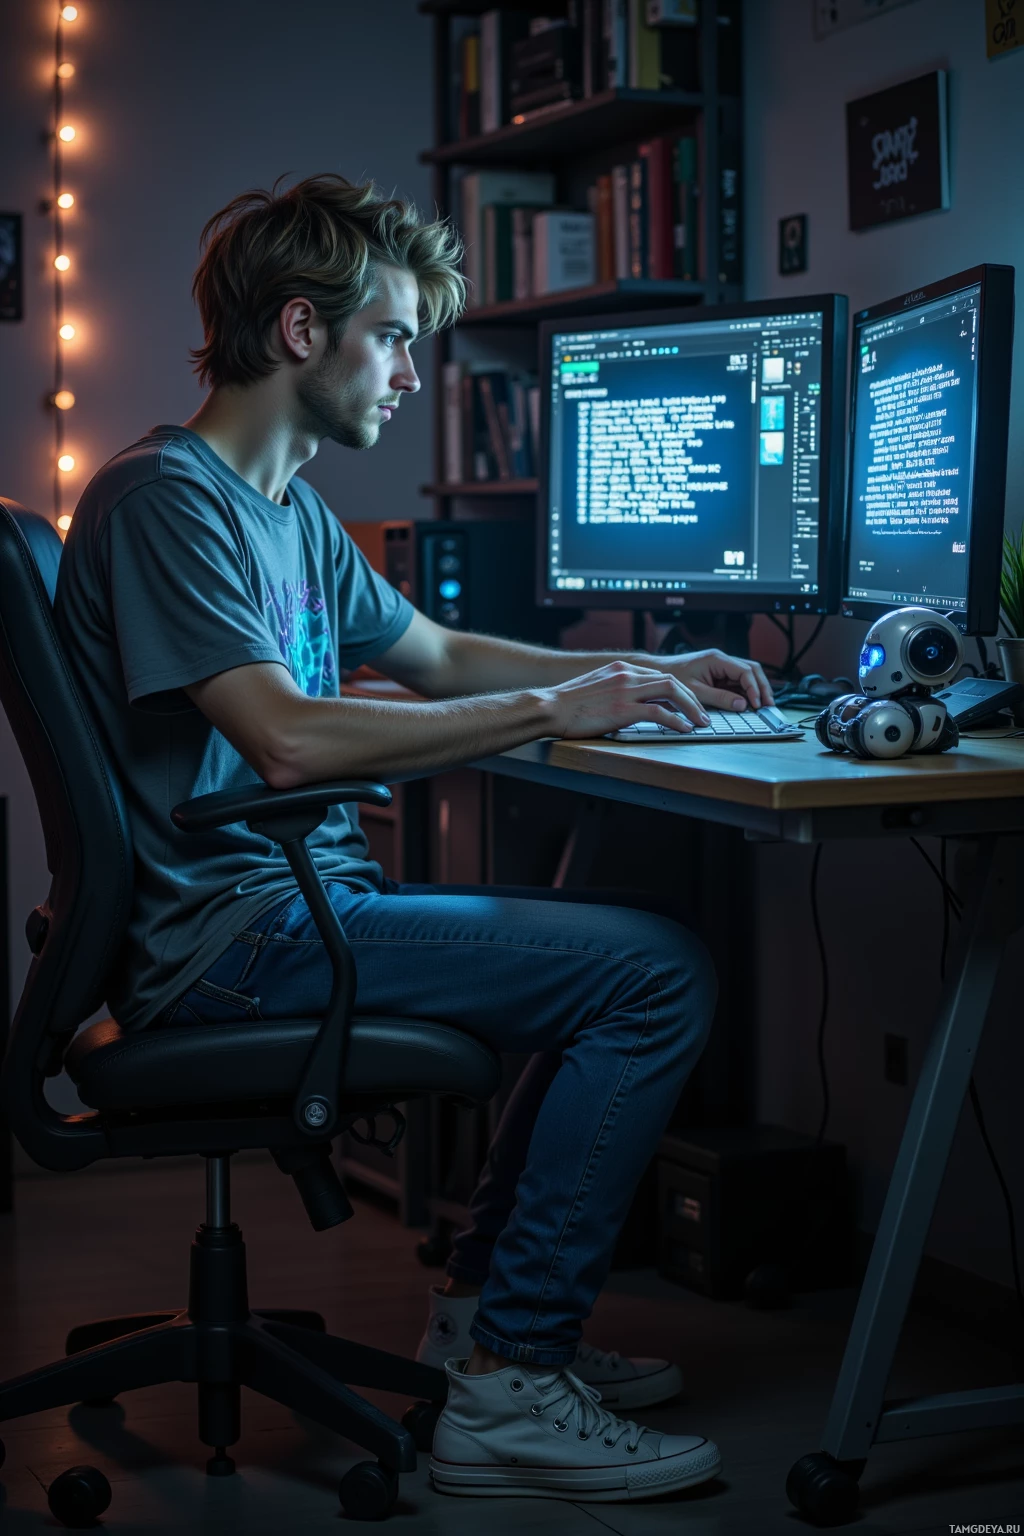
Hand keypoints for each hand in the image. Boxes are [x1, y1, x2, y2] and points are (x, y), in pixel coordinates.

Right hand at [545, 660, 710, 739]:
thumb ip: (616, 689)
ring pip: (671, 692)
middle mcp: (627, 674)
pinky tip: (684, 729)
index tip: (689, 704)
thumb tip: (632, 703)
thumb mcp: (597, 687)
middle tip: (702, 714)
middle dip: (692, 698)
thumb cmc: (569, 703)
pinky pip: (659, 712)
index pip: (660, 675)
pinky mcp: (623, 708)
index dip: (679, 691)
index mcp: (621, 668)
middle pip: (671, 681)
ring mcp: (626, 690)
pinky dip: (676, 721)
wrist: (550, 707)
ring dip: (691, 708)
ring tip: (700, 722)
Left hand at [659, 648, 772, 711]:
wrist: (658, 672)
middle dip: (762, 687)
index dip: (754, 688)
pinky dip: (746, 691)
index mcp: (717, 659)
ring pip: (747, 675)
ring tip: (763, 706)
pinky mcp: (718, 674)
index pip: (745, 671)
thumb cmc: (671, 678)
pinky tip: (750, 703)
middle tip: (768, 705)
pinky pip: (737, 681)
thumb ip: (720, 698)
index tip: (757, 703)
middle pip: (752, 670)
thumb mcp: (696, 691)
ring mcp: (721, 666)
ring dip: (756, 689)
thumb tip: (742, 704)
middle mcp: (722, 660)